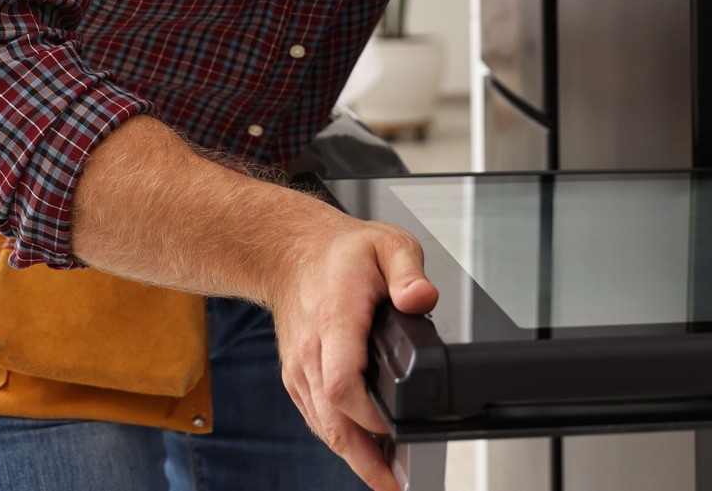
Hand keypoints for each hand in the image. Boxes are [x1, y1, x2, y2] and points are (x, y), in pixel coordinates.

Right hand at [267, 212, 438, 489]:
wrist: (290, 252)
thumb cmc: (340, 253)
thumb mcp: (387, 244)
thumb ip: (409, 272)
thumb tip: (422, 298)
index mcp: (335, 320)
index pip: (341, 382)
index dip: (367, 415)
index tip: (395, 430)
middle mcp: (311, 351)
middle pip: (331, 420)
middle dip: (363, 458)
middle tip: (395, 484)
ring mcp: (300, 368)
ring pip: (323, 426)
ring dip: (354, 456)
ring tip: (389, 477)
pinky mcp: (298, 378)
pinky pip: (317, 418)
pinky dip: (341, 439)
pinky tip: (367, 452)